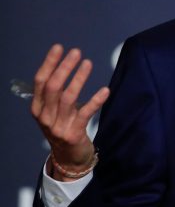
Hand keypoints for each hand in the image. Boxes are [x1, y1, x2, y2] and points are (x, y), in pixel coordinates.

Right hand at [30, 44, 109, 180]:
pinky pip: (85, 114)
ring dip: (78, 79)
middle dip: (64, 68)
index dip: (49, 63)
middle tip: (76, 52)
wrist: (68, 158)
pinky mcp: (73, 134)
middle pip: (53, 87)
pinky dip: (95, 101)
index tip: (59, 47)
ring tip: (88, 63)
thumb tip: (64, 64)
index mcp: (37, 108)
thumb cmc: (63, 127)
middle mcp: (45, 116)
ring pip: (68, 98)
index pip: (40, 81)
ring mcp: (58, 126)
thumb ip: (55, 93)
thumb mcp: (53, 111)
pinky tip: (104, 90)